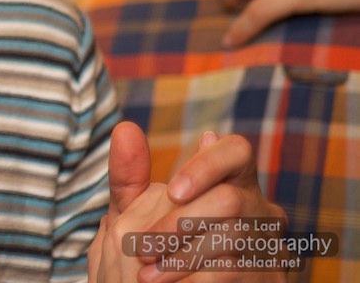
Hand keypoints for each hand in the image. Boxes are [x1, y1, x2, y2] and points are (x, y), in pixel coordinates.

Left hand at [102, 123, 284, 282]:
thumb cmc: (156, 252)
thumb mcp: (136, 214)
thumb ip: (130, 177)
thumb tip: (125, 128)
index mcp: (231, 182)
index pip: (236, 150)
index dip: (207, 165)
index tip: (174, 192)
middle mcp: (260, 209)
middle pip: (230, 198)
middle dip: (179, 223)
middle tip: (142, 247)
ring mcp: (270, 244)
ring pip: (233, 235)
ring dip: (181, 255)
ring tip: (147, 273)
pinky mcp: (271, 277)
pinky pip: (235, 270)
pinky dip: (194, 276)